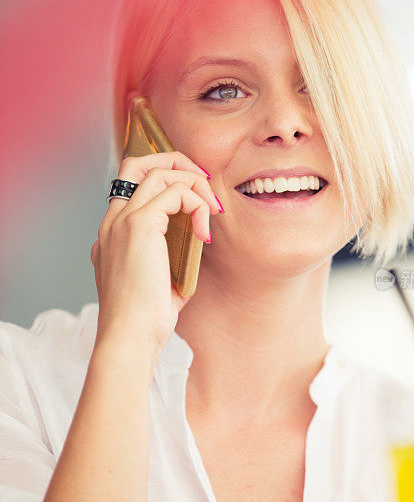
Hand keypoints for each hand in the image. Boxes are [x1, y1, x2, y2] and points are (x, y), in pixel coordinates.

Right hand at [91, 152, 221, 363]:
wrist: (129, 337)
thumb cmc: (146, 320)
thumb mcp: (161, 280)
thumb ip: (172, 254)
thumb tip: (197, 240)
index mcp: (113, 233)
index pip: (133, 184)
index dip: (168, 179)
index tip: (198, 199)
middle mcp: (113, 221)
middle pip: (139, 163)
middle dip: (177, 163)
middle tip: (205, 185)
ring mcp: (122, 221)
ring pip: (158, 171)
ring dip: (194, 184)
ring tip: (213, 212)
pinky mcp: (138, 225)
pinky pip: (175, 192)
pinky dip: (198, 205)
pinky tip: (204, 235)